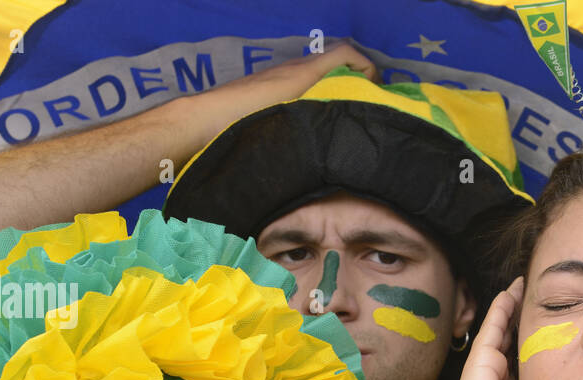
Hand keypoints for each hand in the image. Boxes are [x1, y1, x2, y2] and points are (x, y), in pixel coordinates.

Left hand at [191, 42, 377, 142]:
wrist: (205, 119)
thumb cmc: (246, 116)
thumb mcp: (290, 114)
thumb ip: (319, 108)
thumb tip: (348, 123)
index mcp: (304, 71)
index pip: (346, 53)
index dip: (367, 67)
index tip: (377, 91)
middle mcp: (295, 69)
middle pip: (335, 63)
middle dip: (356, 79)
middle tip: (366, 106)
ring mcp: (281, 78)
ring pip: (319, 76)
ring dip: (337, 88)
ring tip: (345, 117)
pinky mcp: (271, 91)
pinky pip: (304, 86)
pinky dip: (318, 95)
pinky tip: (316, 120)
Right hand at [426, 277, 544, 379]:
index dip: (532, 363)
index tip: (546, 349)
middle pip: (510, 352)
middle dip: (520, 331)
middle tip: (535, 308)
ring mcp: (484, 376)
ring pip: (500, 336)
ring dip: (511, 312)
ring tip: (522, 289)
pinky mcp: (479, 365)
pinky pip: (492, 328)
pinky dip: (501, 308)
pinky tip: (511, 290)